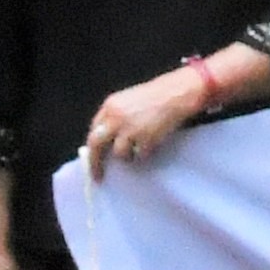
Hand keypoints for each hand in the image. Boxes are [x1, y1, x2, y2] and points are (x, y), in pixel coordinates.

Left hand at [80, 67, 206, 173]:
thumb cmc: (155, 96)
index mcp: (110, 106)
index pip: (93, 131)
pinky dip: (145, 154)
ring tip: (139, 149)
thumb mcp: (128, 101)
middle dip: (95, 163)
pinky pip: (139, 156)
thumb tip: (106, 141)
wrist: (176, 93)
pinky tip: (152, 144)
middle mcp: (116, 117)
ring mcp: (130, 128)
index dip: (92, 149)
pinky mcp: (145, 138)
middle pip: (96, 145)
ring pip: (119, 154)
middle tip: (98, 176)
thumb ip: (114, 117)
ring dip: (128, 156)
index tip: (93, 161)